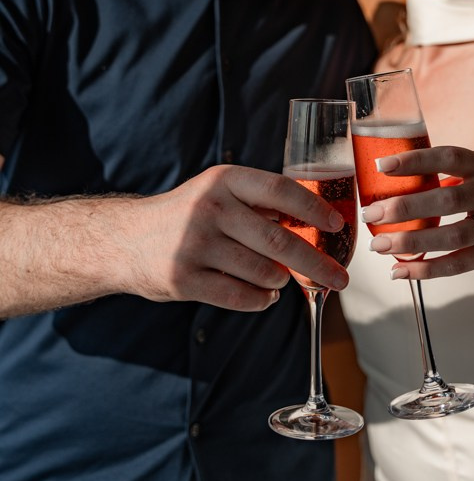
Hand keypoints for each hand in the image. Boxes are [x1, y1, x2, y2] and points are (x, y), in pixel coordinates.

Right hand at [117, 165, 349, 309]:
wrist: (125, 240)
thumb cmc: (186, 216)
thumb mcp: (217, 193)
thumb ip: (258, 202)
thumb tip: (318, 221)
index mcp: (223, 181)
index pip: (280, 190)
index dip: (313, 209)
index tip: (337, 225)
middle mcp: (209, 209)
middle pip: (279, 241)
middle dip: (317, 263)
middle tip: (340, 278)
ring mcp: (194, 245)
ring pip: (263, 272)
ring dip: (282, 281)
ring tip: (280, 279)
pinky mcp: (183, 279)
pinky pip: (240, 296)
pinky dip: (261, 299)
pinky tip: (265, 295)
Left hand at [362, 145, 473, 279]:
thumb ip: (453, 170)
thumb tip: (398, 173)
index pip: (449, 157)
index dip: (415, 160)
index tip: (381, 165)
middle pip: (446, 200)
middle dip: (404, 208)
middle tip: (371, 214)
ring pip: (451, 236)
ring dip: (411, 242)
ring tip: (380, 246)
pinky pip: (460, 263)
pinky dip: (428, 269)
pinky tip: (402, 270)